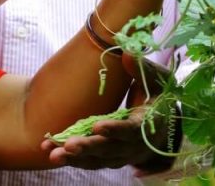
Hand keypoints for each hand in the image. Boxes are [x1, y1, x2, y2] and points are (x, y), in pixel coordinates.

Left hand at [40, 55, 176, 171]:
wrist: (163, 125)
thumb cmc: (157, 96)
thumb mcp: (156, 80)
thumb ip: (141, 69)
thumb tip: (127, 53)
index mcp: (147, 124)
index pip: (132, 130)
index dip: (116, 129)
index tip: (98, 126)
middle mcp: (134, 145)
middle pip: (110, 149)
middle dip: (89, 147)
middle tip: (68, 145)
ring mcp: (121, 154)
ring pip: (98, 159)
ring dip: (75, 158)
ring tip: (53, 154)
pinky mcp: (109, 158)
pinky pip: (90, 161)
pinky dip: (72, 159)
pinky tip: (51, 153)